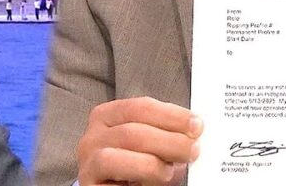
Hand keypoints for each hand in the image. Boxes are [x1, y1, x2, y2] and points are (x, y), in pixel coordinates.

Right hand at [77, 97, 201, 185]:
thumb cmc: (135, 169)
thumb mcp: (150, 147)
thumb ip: (165, 136)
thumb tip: (193, 133)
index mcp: (107, 116)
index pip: (140, 107)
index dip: (171, 115)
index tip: (196, 124)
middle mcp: (93, 136)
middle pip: (132, 130)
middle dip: (169, 140)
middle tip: (193, 149)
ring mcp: (88, 161)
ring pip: (119, 152)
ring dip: (154, 161)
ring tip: (172, 170)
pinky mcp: (89, 184)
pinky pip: (113, 178)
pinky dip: (139, 174)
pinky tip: (156, 179)